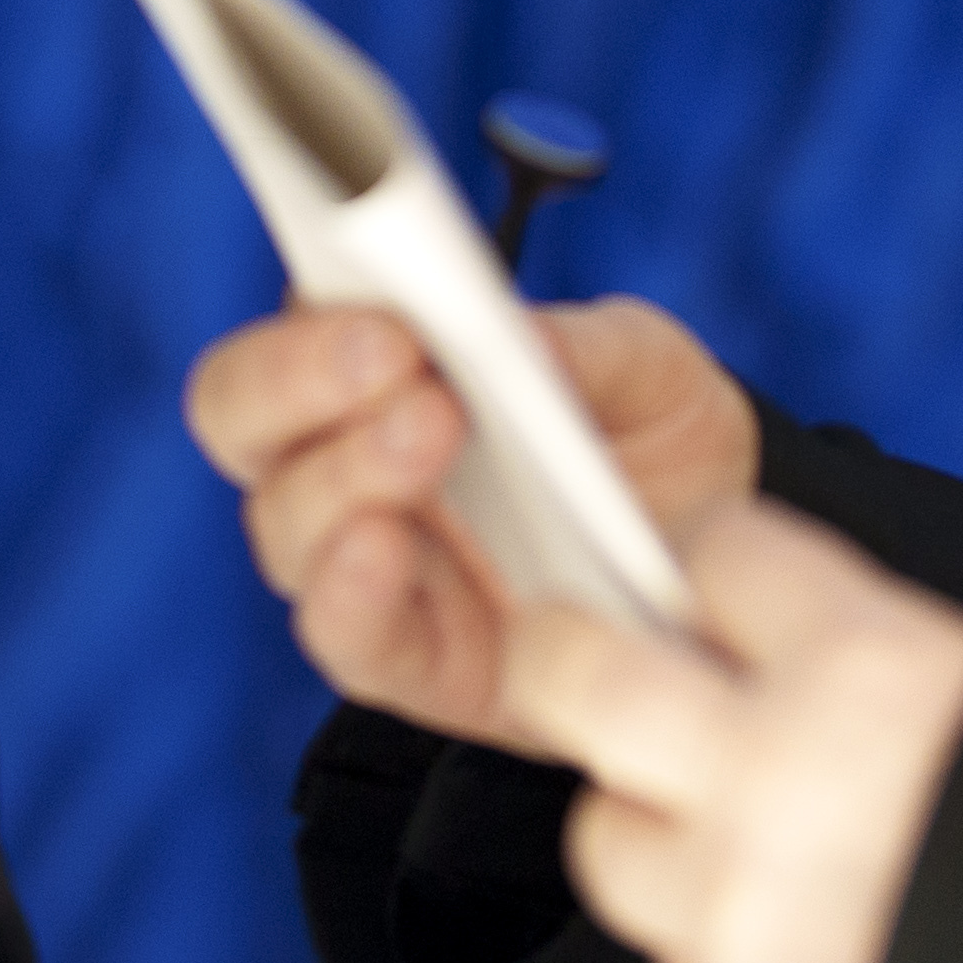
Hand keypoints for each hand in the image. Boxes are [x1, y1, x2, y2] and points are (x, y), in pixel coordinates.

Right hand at [185, 293, 758, 754]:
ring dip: (345, 470)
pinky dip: (351, 591)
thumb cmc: (655, 444)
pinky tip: (386, 546)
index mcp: (374, 371)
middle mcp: (343, 464)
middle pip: (241, 419)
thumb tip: (513, 335)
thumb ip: (584, 346)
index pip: (281, 333)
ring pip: (284, 525)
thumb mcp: (649, 371)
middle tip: (395, 356)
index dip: (301, 310)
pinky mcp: (412, 663)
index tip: (374, 299)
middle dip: (296, 377)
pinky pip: (345, 636)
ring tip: (432, 432)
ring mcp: (368, 568)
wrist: (720, 577)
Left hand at [495, 501, 962, 962]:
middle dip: (576, 663)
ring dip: (653, 829)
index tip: (706, 582)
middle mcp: (775, 775)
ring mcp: (735, 910)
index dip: (713, 567)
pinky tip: (803, 957)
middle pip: (577, 676)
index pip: (719, 555)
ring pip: (606, 837)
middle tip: (588, 667)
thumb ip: (875, 672)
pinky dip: (720, 957)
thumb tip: (773, 658)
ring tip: (731, 847)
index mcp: (867, 663)